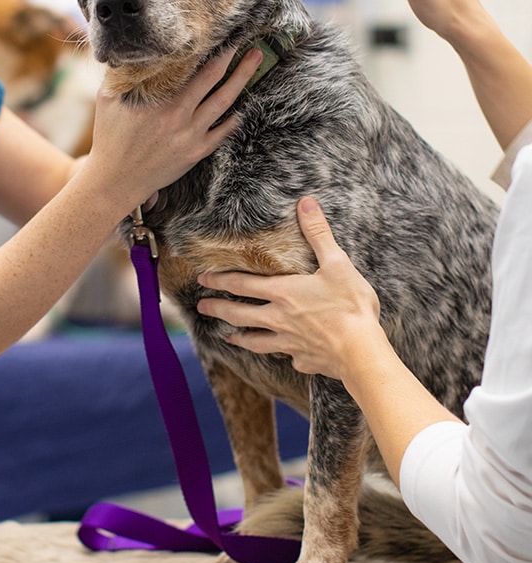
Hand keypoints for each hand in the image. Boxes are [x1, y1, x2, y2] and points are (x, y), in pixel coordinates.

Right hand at [87, 46, 262, 210]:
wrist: (116, 181)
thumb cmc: (109, 138)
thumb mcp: (107, 100)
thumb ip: (120, 74)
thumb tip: (129, 50)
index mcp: (159, 100)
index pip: (189, 65)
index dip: (206, 48)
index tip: (218, 32)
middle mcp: (179, 116)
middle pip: (214, 78)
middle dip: (233, 57)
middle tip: (248, 40)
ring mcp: (191, 136)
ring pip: (224, 102)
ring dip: (242, 79)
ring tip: (255, 60)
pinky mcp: (195, 153)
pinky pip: (223, 132)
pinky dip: (236, 117)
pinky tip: (244, 104)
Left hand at [196, 196, 383, 378]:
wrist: (362, 352)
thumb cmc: (350, 306)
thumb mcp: (336, 264)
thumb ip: (318, 234)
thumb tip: (305, 202)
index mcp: (282, 293)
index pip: (241, 284)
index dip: (219, 281)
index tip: (202, 279)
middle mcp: (278, 318)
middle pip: (239, 314)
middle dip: (217, 308)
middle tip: (201, 306)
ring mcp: (289, 342)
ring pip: (255, 340)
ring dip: (238, 337)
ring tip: (226, 337)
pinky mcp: (303, 360)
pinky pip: (288, 357)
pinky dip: (283, 355)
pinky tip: (284, 356)